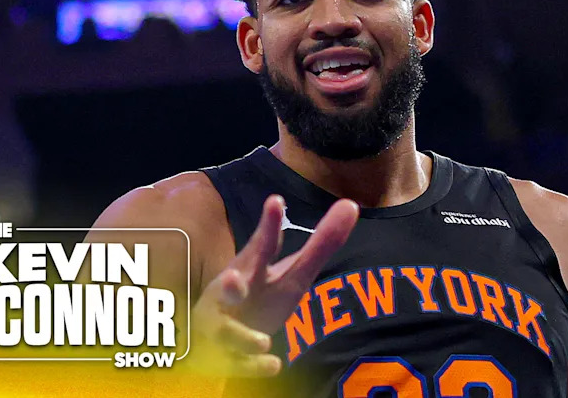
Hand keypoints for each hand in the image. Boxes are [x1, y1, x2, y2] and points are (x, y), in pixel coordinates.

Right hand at [191, 195, 358, 376]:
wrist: (216, 337)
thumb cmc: (259, 296)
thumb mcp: (291, 273)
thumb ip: (321, 243)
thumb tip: (351, 205)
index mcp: (252, 269)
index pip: (262, 246)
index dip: (268, 226)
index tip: (276, 201)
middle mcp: (235, 294)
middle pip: (231, 286)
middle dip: (231, 283)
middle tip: (234, 280)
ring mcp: (226, 325)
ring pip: (227, 331)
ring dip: (243, 335)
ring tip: (262, 341)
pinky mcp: (227, 356)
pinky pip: (238, 364)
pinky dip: (253, 366)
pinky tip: (272, 365)